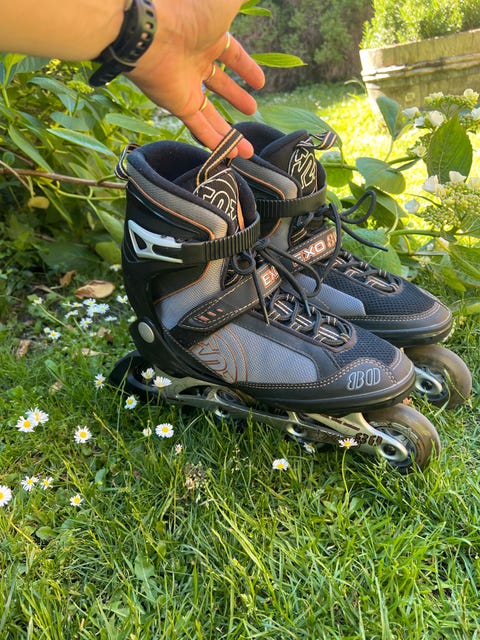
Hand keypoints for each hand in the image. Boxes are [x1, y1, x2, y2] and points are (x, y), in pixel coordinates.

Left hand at [126, 0, 264, 157]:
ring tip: (246, 150)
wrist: (151, 31)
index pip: (232, 55)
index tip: (260, 83)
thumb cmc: (189, 10)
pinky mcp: (178, 104)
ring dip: (229, 132)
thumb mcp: (226, 2)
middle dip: (236, 98)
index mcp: (208, 36)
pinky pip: (199, 127)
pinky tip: (230, 155)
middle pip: (220, 85)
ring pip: (211, 114)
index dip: (246, 68)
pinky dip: (215, 142)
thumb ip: (241, 2)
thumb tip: (250, 0)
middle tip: (251, 111)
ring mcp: (186, 85)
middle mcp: (196, 61)